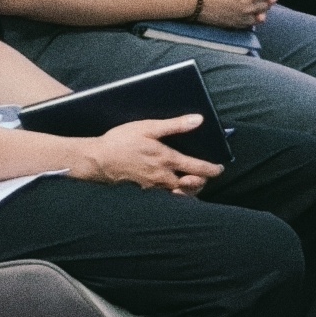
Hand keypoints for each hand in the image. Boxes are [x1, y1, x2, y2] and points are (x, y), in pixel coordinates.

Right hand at [75, 115, 219, 192]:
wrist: (96, 161)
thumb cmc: (121, 141)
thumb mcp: (148, 127)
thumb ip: (175, 125)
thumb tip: (198, 120)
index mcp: (167, 160)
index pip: (198, 169)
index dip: (212, 170)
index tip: (219, 168)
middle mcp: (163, 177)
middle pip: (192, 185)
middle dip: (202, 181)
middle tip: (206, 175)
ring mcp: (153, 187)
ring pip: (179, 193)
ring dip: (189, 189)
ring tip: (192, 181)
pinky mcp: (143, 192)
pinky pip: (165, 196)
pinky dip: (173, 193)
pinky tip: (172, 186)